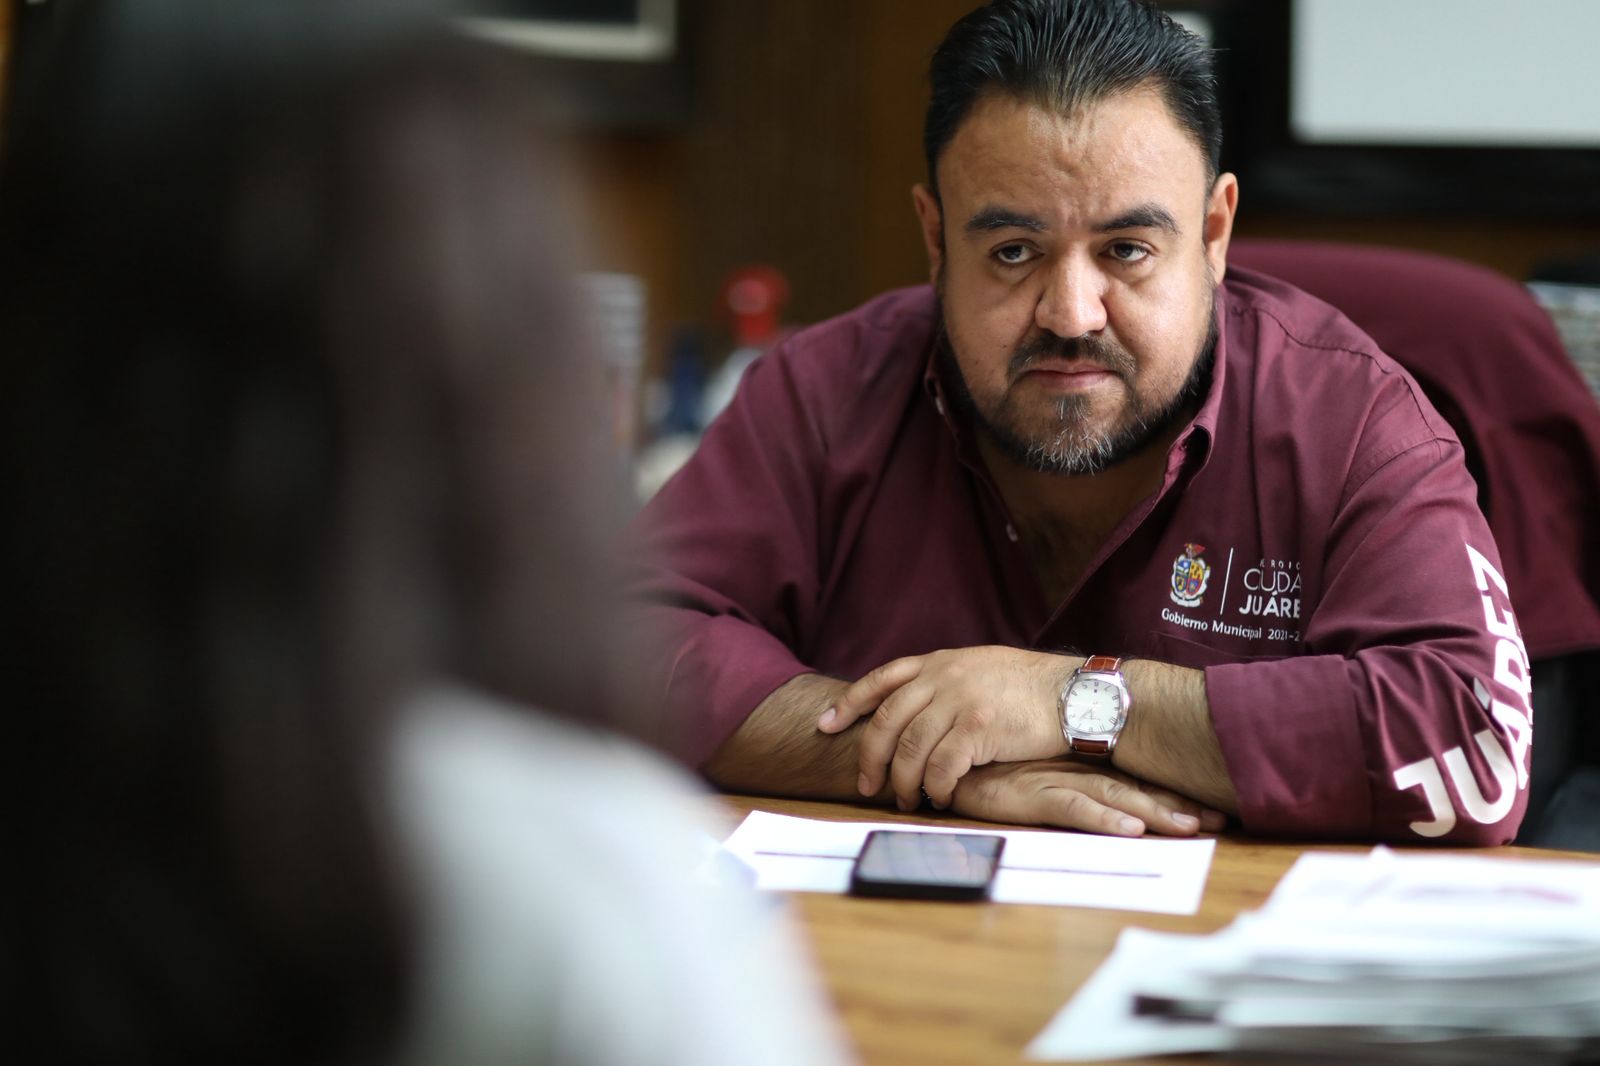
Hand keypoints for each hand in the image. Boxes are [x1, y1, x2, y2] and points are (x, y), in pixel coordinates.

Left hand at [816, 646, 1073, 810]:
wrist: (1078, 694)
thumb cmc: (1032, 688)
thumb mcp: (981, 667)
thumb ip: (946, 680)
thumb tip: (916, 705)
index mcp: (941, 661)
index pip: (881, 679)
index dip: (849, 702)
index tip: (826, 724)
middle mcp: (945, 676)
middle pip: (887, 720)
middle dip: (870, 756)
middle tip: (866, 784)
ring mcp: (961, 701)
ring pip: (910, 748)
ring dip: (902, 780)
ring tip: (905, 799)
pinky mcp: (980, 729)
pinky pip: (942, 767)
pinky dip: (935, 788)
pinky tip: (940, 799)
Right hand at [950, 760, 1226, 836]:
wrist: (932, 753)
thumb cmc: (977, 763)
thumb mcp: (1024, 769)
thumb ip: (1054, 775)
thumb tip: (1090, 788)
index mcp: (1071, 763)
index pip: (1130, 778)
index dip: (1168, 792)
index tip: (1208, 807)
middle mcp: (1067, 768)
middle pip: (1131, 788)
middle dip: (1174, 804)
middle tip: (1217, 819)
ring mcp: (1050, 779)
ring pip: (1111, 798)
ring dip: (1151, 813)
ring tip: (1189, 828)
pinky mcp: (1027, 794)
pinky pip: (1071, 809)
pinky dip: (1102, 820)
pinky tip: (1129, 832)